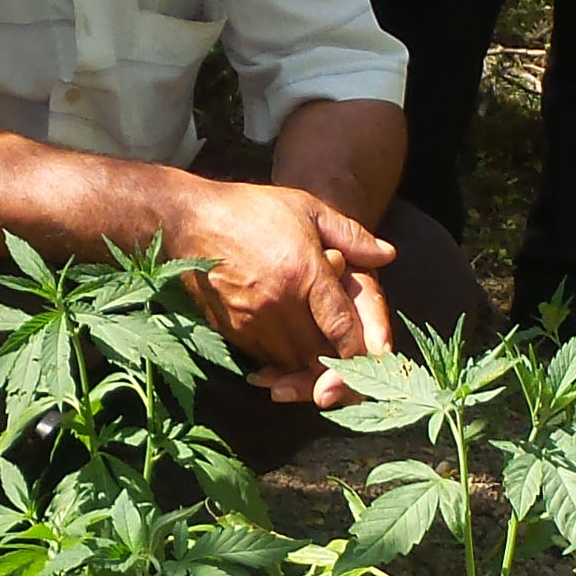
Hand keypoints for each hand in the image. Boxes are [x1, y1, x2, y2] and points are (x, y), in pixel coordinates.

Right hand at [182, 178, 397, 401]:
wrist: (187, 220)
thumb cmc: (250, 210)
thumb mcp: (307, 209)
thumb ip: (351, 235)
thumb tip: (387, 254)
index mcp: (305, 273)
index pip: (343, 328)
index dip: (359, 349)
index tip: (369, 356)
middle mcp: (281, 304)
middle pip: (320, 354)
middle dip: (337, 364)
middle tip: (349, 365)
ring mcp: (253, 321)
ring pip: (293, 361)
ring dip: (309, 363)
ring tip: (321, 359)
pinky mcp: (232, 331)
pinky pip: (266, 358)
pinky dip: (281, 359)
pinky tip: (289, 348)